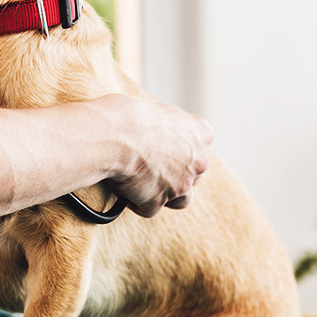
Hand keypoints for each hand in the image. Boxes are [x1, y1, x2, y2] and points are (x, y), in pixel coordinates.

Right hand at [102, 95, 212, 216]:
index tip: (166, 141)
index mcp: (200, 131)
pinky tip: (127, 194)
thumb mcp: (155, 108)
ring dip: (168, 193)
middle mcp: (197, 161)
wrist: (114, 136)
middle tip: (154, 163)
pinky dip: (139, 203)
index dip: (182, 143)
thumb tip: (151, 127)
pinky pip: (150, 208)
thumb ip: (164, 123)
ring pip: (182, 198)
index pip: (201, 139)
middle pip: (194, 171)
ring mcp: (180, 185)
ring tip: (147, 186)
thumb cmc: (129, 114)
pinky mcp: (157, 202)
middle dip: (177, 170)